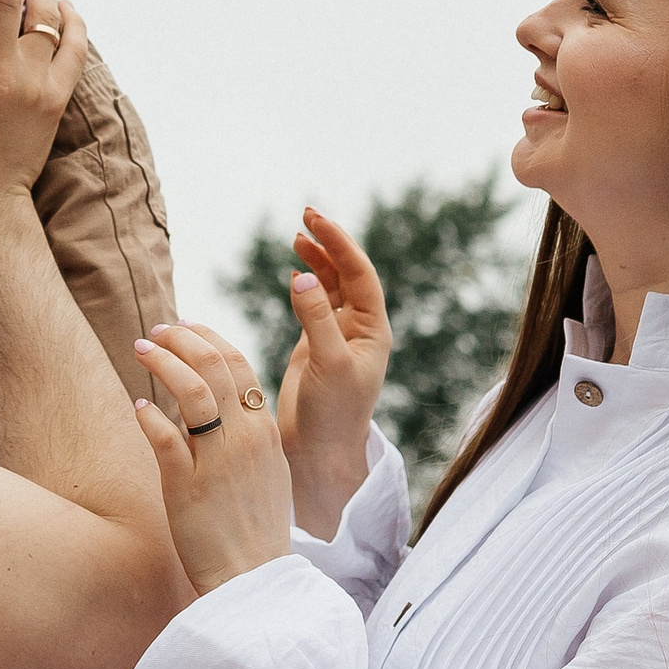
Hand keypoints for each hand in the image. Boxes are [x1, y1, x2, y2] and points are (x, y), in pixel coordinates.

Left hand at [131, 323, 292, 595]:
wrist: (252, 578)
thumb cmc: (255, 528)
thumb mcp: (266, 471)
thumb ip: (248, 434)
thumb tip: (222, 403)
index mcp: (264, 431)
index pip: (239, 364)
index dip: (208, 338)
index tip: (184, 326)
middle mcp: (245, 438)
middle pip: (214, 367)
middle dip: (182, 339)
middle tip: (156, 330)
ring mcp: (218, 461)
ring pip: (192, 391)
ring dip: (164, 362)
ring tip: (141, 348)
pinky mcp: (188, 486)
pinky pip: (166, 437)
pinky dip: (150, 416)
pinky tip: (138, 405)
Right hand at [280, 208, 392, 537]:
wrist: (320, 453)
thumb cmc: (333, 414)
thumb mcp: (328, 363)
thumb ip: (317, 318)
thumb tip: (302, 275)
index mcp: (373, 331)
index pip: (360, 274)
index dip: (339, 244)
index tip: (315, 222)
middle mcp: (361, 330)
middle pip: (349, 273)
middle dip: (330, 244)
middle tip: (307, 215)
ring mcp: (339, 336)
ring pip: (333, 286)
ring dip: (318, 259)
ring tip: (299, 235)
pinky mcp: (318, 346)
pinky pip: (316, 303)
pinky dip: (306, 282)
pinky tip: (295, 269)